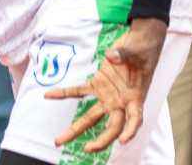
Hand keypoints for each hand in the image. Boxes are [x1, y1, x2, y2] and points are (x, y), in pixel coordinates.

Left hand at [46, 17, 166, 153]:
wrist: (138, 42)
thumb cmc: (143, 50)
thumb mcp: (137, 52)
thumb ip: (124, 55)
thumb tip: (111, 57)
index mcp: (135, 98)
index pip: (134, 119)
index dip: (130, 131)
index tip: (123, 140)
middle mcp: (120, 102)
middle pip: (112, 127)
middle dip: (101, 141)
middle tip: (88, 149)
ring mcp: (107, 95)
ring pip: (90, 117)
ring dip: (75, 129)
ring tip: (58, 141)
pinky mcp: (97, 84)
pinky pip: (79, 92)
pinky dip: (64, 94)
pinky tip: (49, 95)